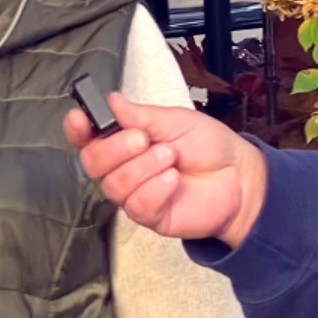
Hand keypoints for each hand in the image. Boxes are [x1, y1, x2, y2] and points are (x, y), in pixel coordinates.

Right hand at [65, 93, 266, 247]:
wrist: (238, 176)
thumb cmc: (208, 146)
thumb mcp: (176, 120)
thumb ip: (141, 115)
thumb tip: (112, 102)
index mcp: (125, 140)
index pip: (88, 138)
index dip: (78, 130)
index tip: (80, 120)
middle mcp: (124, 168)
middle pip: (93, 163)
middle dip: (116, 148)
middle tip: (144, 139)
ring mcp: (135, 193)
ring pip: (114, 185)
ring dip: (143, 167)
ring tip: (170, 158)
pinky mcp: (150, 216)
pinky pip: (137, 205)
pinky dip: (156, 188)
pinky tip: (173, 180)